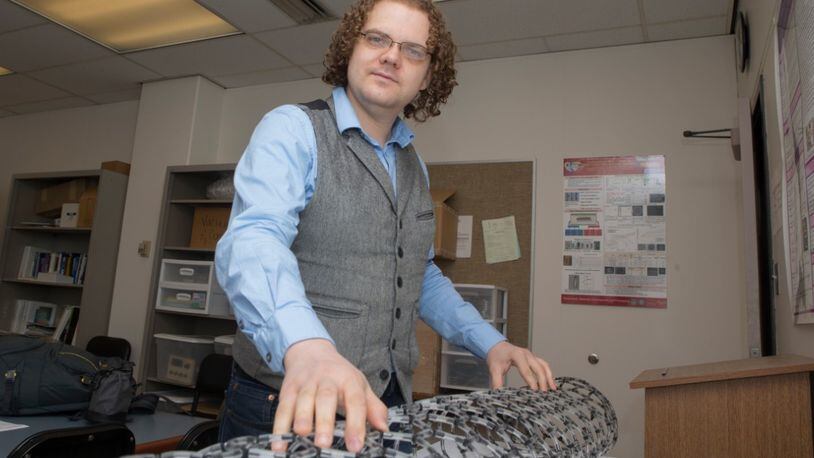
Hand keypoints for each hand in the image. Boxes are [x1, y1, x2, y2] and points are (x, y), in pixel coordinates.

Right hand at [271, 339, 388, 452]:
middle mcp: (326, 379)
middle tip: (325, 443)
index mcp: (348, 380)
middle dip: (324, 421)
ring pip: (302, 400)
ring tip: (303, 436)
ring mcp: (305, 383)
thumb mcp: (360, 385)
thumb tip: (384, 428)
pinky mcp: (287, 389)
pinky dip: (279, 426)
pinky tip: (279, 443)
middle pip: (325, 398)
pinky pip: (282, 408)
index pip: (355, 401)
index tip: (355, 446)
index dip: (356, 424)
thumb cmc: (339, 375)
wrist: (311, 352)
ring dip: (301, 419)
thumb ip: (373, 408)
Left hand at [486, 341, 555, 390]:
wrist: (496, 346)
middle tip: (543, 394)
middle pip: (538, 368)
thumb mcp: (494, 369)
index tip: (534, 393)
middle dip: (542, 381)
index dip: (531, 382)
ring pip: (543, 366)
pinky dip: (548, 373)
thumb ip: (497, 382)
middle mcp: (526, 354)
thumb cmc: (496, 356)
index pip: (526, 370)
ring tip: (552, 389)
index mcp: (517, 355)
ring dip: (549, 377)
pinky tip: (551, 382)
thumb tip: (500, 394)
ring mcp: (531, 355)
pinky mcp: (533, 358)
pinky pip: (543, 365)